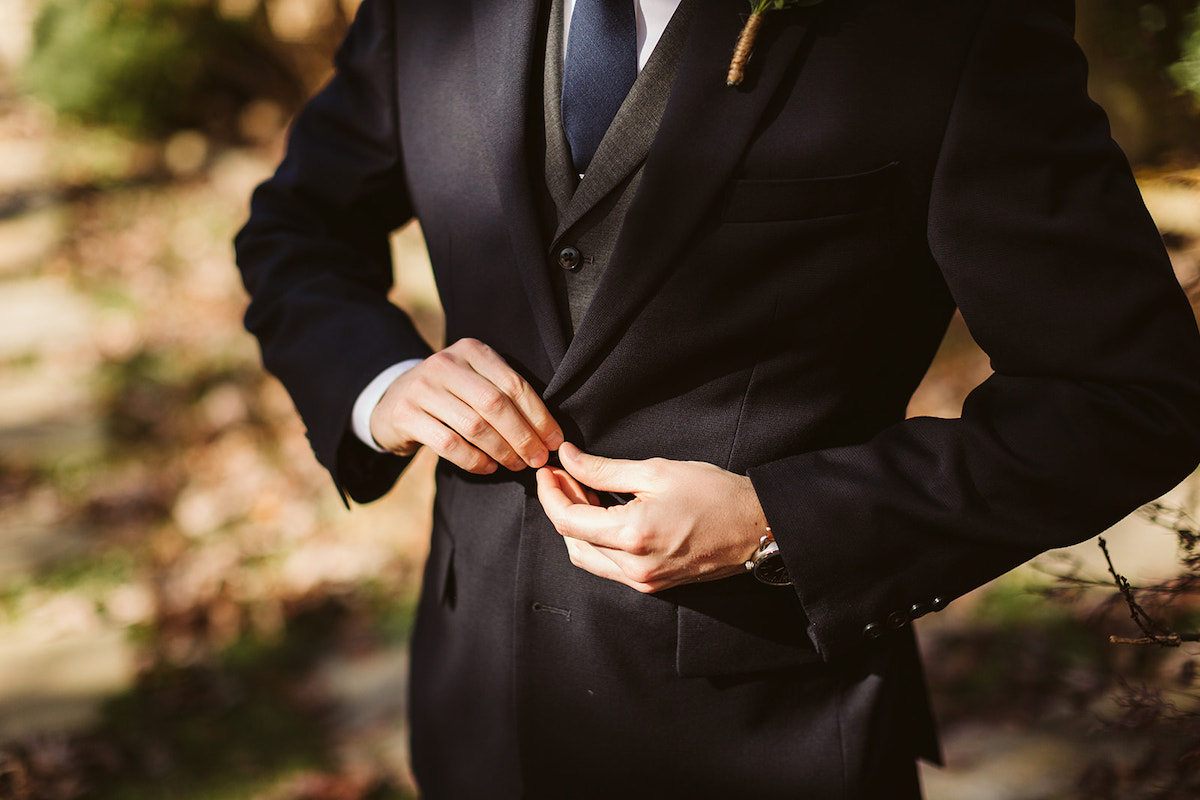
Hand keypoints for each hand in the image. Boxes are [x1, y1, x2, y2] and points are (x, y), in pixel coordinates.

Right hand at [370, 338, 562, 473]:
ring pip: (474, 426)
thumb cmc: (449, 395)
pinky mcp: (406, 415)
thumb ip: (504, 394)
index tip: (554, 441)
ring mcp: (422, 388)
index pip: (513, 384)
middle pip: (496, 405)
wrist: (391, 400)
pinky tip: (489, 468)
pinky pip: (450, 444)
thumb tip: (549, 432)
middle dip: (523, 436)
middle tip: (538, 459)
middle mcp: (445, 363)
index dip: (539, 416)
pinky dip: (475, 460)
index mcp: (471, 350)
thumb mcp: (474, 381)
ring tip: (516, 466)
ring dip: (502, 451)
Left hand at [535, 443, 769, 591]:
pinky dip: (597, 540)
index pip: (567, 520)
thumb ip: (604, 469)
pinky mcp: (653, 584)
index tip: (548, 469)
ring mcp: (643, 581)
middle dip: (560, 506)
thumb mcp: (656, 471)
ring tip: (582, 491)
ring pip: (587, 557)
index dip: (550, 493)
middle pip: (572, 541)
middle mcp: (633, 567)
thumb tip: (568, 459)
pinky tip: (603, 513)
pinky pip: (609, 566)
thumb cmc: (715, 495)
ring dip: (576, 525)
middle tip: (564, 474)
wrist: (757, 527)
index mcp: (631, 536)